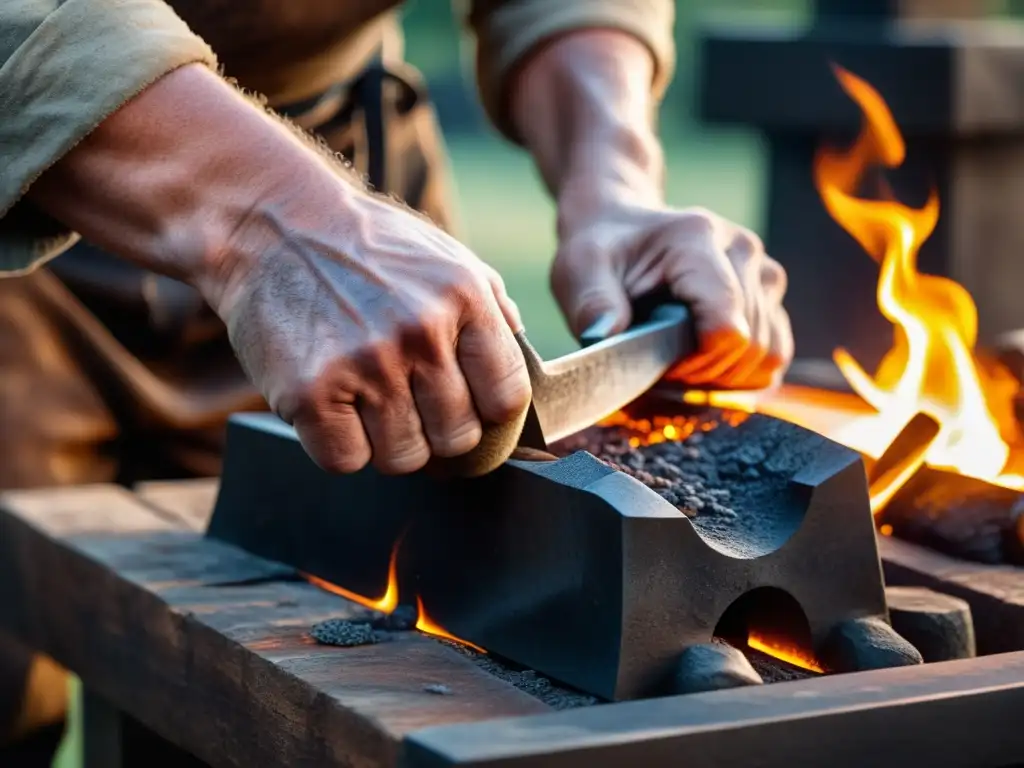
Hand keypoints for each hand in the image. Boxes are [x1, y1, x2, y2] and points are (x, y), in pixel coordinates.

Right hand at [213, 194, 532, 474]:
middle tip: (409, 406)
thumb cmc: (366, 250)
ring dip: (386, 442)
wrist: (271, 227)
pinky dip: (339, 446)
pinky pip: (346, 461)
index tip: (468, 411)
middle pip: (457, 439)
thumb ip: (492, 315)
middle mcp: (421, 332)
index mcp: (464, 298)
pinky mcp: (310, 392)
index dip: (489, 416)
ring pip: (403, 459)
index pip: (507, 399)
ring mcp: (365, 364)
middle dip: (436, 432)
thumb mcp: (446, 260)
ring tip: (367, 400)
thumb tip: (525, 377)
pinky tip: (332, 407)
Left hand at [551, 202, 792, 390]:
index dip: (696, 364)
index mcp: (696, 240)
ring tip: (681, 360)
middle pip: (750, 346)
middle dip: (705, 372)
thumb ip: (592, 303)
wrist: (621, 227)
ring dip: (725, 374)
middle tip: (662, 364)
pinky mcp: (769, 291)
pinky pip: (775, 352)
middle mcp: (742, 250)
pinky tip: (704, 360)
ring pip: (769, 353)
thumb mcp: (579, 271)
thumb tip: (603, 336)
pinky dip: (742, 370)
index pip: (726, 327)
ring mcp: (762, 270)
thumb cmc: (601, 252)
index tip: (659, 363)